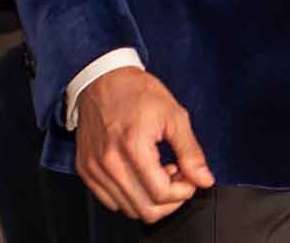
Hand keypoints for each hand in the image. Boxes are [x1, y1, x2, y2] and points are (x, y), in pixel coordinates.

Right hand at [76, 66, 214, 222]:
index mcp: (133, 147)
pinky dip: (130, 196)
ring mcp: (94, 170)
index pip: (161, 193)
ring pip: (128, 209)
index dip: (184, 192)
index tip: (191, 179)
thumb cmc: (137, 92)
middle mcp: (109, 163)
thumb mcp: (174, 115)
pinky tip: (141, 175)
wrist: (103, 79)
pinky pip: (110, 201)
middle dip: (170, 201)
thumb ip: (190, 151)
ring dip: (150, 199)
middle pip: (145, 210)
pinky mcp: (86, 171)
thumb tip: (203, 178)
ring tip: (160, 173)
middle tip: (179, 179)